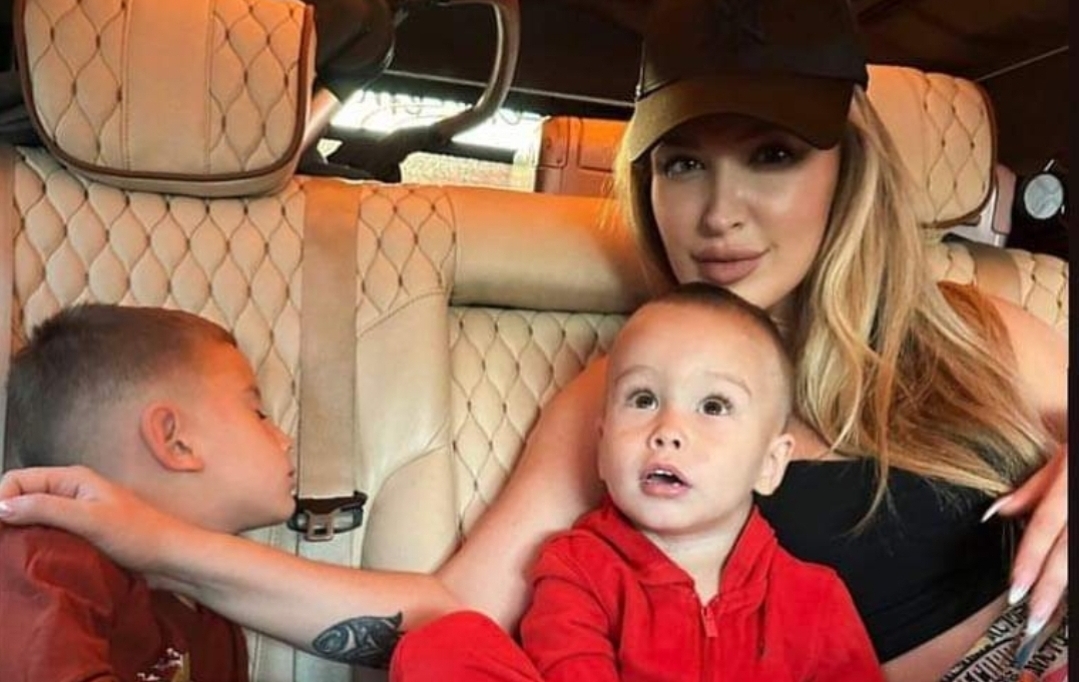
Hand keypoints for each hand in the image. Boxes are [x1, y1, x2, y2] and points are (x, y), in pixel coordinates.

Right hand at [0, 465, 179, 580]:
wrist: (171, 558)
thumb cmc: (139, 535)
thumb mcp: (89, 519)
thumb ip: (46, 509)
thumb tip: (1, 506)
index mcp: (73, 479)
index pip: (17, 480)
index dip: (0, 500)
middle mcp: (71, 492)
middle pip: (22, 497)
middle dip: (6, 515)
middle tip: (3, 543)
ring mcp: (76, 514)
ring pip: (33, 517)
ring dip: (20, 531)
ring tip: (12, 553)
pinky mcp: (81, 534)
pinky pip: (47, 534)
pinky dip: (35, 543)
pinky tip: (32, 559)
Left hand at [984, 445, 1067, 634]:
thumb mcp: (1063, 455)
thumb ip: (1033, 487)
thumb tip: (996, 512)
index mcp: (1072, 483)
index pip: (1047, 526)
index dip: (1030, 560)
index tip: (1015, 591)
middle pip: (1070, 553)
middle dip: (1051, 590)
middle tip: (1032, 618)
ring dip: (1069, 591)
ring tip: (1051, 616)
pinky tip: (1069, 598)